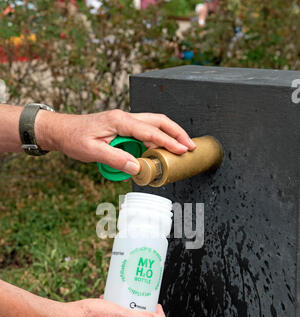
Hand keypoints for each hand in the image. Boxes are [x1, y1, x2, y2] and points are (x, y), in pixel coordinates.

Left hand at [35, 109, 195, 174]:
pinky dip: (158, 137)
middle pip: (159, 121)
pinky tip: (163, 148)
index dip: (168, 141)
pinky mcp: (124, 127)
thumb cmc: (74, 138)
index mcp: (120, 120)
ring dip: (170, 133)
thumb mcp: (92, 151)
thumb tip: (137, 168)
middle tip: (191, 146)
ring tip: (183, 147)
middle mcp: (125, 117)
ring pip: (154, 123)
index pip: (150, 131)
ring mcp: (125, 121)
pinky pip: (146, 130)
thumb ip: (115, 158)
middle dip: (177, 132)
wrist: (62, 130)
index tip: (182, 150)